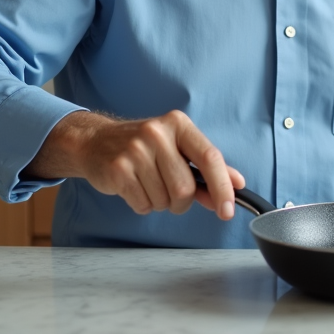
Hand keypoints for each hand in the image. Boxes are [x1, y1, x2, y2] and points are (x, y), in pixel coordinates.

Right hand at [23, 110, 245, 220]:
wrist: (95, 142)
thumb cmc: (143, 147)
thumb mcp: (177, 147)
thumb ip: (207, 167)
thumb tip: (237, 184)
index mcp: (178, 124)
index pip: (209, 157)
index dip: (222, 187)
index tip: (227, 210)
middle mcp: (157, 133)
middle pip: (185, 188)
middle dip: (182, 201)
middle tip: (169, 191)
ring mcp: (135, 150)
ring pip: (165, 200)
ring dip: (161, 203)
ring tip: (148, 184)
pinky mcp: (117, 169)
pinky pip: (143, 205)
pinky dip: (143, 205)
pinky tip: (134, 188)